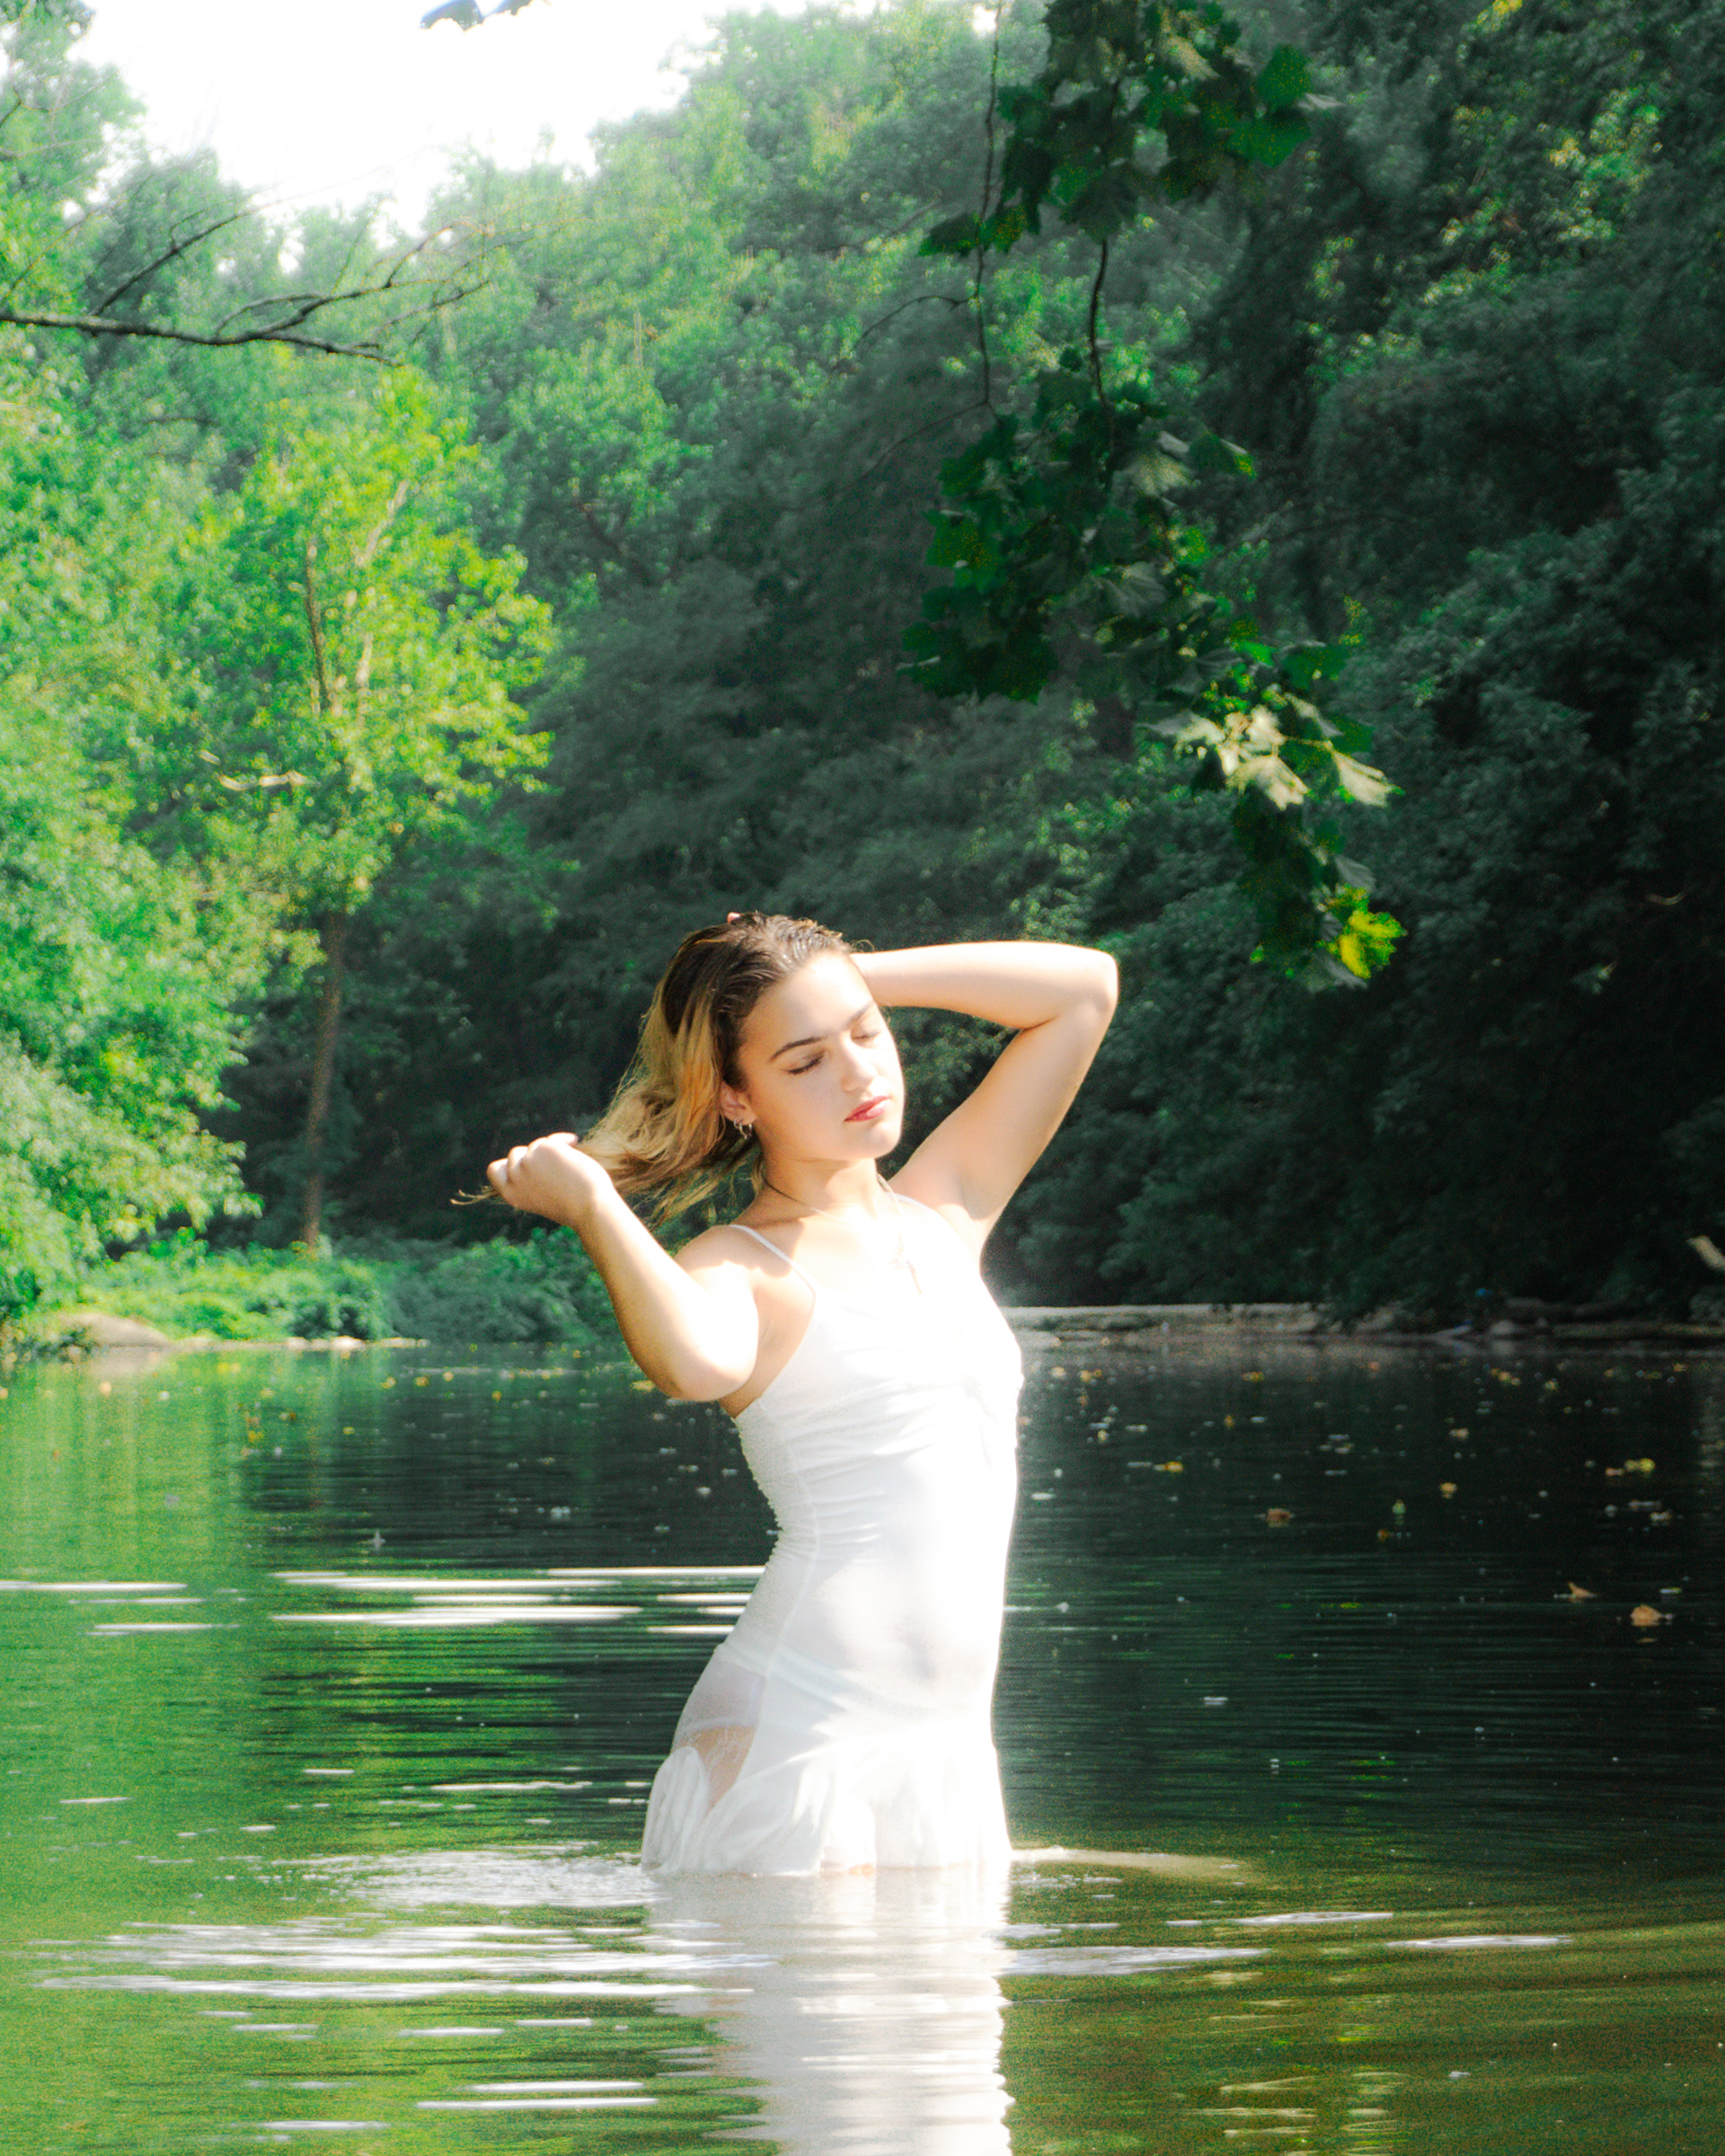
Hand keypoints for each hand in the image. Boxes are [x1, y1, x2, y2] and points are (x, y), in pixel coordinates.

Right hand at [486, 1133, 611, 1225]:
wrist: (590, 1208)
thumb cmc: (574, 1207)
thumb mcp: (543, 1197)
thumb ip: (532, 1180)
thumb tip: (533, 1155)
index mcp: (511, 1194)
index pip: (495, 1170)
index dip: (508, 1164)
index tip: (525, 1163)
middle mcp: (515, 1178)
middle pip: (516, 1153)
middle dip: (535, 1155)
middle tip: (555, 1164)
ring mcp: (527, 1162)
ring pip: (537, 1145)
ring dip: (553, 1151)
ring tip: (571, 1167)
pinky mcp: (543, 1149)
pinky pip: (553, 1139)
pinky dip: (565, 1142)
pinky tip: (576, 1150)